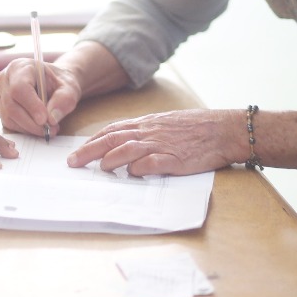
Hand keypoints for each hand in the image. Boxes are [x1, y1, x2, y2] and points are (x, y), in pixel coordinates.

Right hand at [0, 57, 81, 136]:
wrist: (54, 84)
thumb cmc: (60, 83)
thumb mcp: (69, 88)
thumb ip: (63, 100)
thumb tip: (52, 118)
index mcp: (21, 67)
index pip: (19, 88)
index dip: (31, 105)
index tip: (45, 119)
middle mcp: (5, 78)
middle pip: (11, 105)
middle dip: (31, 122)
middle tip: (50, 130)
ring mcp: (0, 93)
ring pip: (8, 116)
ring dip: (28, 128)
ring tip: (48, 129)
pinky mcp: (0, 107)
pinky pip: (8, 122)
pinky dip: (24, 129)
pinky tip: (38, 128)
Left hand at [66, 109, 241, 175]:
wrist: (223, 129)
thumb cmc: (196, 127)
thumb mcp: (166, 123)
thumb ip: (146, 132)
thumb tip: (126, 144)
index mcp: (147, 123)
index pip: (112, 130)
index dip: (93, 140)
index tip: (78, 150)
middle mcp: (149, 132)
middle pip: (112, 139)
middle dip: (89, 151)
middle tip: (73, 163)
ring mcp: (161, 145)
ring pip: (127, 149)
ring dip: (110, 160)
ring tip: (98, 169)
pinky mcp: (175, 159)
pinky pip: (152, 163)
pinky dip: (138, 169)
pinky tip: (131, 174)